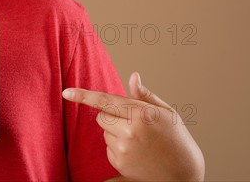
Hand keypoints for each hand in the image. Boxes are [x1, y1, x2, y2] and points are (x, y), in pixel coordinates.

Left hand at [62, 72, 204, 180]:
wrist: (184, 174)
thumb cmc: (176, 139)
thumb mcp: (166, 113)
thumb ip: (144, 95)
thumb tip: (133, 76)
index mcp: (142, 114)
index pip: (106, 101)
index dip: (83, 96)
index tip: (66, 92)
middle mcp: (130, 131)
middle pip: (102, 116)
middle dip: (112, 116)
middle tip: (134, 124)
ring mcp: (123, 149)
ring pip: (104, 131)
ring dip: (115, 133)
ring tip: (139, 141)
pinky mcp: (119, 163)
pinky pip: (107, 148)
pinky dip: (117, 148)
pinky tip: (136, 152)